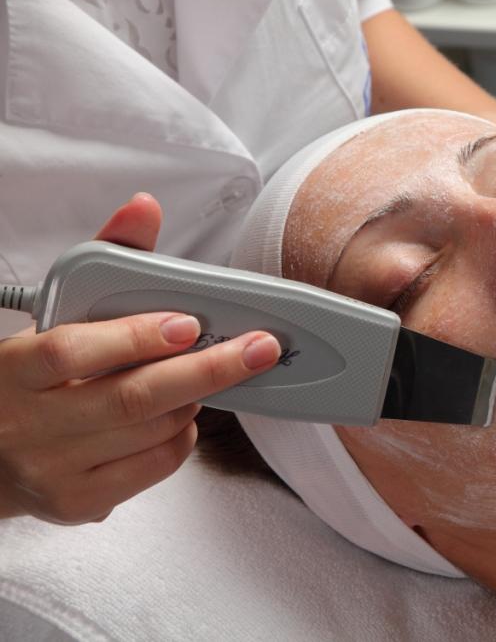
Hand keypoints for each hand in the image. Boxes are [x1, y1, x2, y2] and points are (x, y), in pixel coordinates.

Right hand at [0, 194, 280, 523]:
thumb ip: (104, 258)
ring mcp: (53, 471)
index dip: (133, 337)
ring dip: (195, 398)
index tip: (187, 322)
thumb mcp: (55, 314)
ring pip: (150, 433)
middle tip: (259, 348)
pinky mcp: (80, 502)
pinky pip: (155, 467)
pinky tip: (182, 414)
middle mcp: (29, 426)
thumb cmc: (33, 376)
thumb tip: (144, 207)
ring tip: (205, 371)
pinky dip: (184, 435)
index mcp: (14, 370)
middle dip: (206, 370)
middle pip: (130, 400)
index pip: (71, 353)